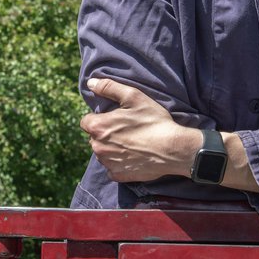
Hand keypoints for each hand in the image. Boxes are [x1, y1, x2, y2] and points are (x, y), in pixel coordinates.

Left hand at [80, 77, 198, 182]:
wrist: (173, 148)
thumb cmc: (153, 121)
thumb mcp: (133, 97)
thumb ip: (109, 88)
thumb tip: (90, 82)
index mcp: (98, 127)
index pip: (86, 122)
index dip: (100, 118)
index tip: (115, 119)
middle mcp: (98, 147)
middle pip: (94, 138)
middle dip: (105, 134)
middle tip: (126, 130)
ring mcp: (107, 163)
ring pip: (103, 153)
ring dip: (111, 148)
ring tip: (131, 143)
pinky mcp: (118, 175)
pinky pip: (112, 168)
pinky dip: (119, 163)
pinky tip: (133, 156)